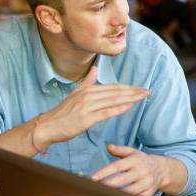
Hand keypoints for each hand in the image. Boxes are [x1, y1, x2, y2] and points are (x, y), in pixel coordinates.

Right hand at [34, 66, 148, 148]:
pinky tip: (130, 106)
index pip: (112, 87)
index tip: (140, 88)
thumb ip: (87, 83)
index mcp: (87, 90)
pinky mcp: (86, 119)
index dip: (128, 87)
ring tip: (143, 96)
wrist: (47, 126)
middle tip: (148, 91)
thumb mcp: (74, 94)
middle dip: (133, 91)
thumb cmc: (62, 113)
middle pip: (116, 92)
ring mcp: (87, 107)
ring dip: (130, 98)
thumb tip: (94, 69)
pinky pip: (106, 112)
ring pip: (113, 100)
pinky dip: (119, 108)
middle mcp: (88, 96)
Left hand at [91, 144, 163, 195]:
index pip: (118, 166)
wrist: (162, 170)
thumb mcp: (133, 152)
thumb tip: (108, 146)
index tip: (93, 177)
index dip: (105, 172)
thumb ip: (120, 150)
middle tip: (95, 188)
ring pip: (130, 191)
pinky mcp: (149, 193)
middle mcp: (142, 172)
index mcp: (136, 161)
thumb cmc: (143, 161)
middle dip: (108, 184)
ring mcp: (146, 183)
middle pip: (123, 180)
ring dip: (117, 194)